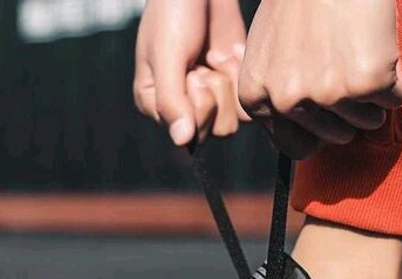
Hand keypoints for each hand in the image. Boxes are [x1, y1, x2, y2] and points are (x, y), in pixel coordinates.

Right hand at [134, 0, 247, 145]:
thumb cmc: (173, 13)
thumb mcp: (166, 55)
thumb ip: (171, 101)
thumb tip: (182, 141)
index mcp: (155, 106)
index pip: (187, 134)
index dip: (197, 104)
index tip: (190, 72)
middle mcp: (182, 110)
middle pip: (211, 132)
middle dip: (213, 95)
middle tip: (202, 65)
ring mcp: (209, 101)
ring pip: (230, 125)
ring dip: (227, 87)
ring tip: (214, 60)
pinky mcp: (231, 89)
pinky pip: (246, 109)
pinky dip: (240, 80)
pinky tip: (229, 58)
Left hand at [238, 0, 401, 158]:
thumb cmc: (299, 2)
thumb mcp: (267, 54)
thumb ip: (276, 98)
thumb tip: (302, 141)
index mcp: (257, 100)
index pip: (297, 148)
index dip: (320, 130)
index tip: (328, 106)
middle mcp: (286, 103)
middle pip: (337, 137)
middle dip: (349, 109)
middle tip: (345, 64)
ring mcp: (326, 95)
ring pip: (367, 122)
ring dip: (372, 93)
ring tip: (357, 51)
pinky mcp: (365, 82)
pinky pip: (394, 99)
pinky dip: (394, 77)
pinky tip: (376, 45)